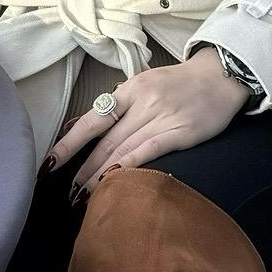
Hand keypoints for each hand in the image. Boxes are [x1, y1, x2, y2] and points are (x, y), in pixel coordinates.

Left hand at [46, 50, 249, 199]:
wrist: (220, 76)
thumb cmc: (180, 83)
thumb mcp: (144, 83)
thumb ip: (118, 103)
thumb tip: (83, 124)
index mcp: (130, 88)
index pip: (92, 119)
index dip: (69, 143)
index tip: (50, 162)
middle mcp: (143, 102)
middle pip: (105, 140)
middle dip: (83, 168)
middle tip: (67, 191)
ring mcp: (162, 117)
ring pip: (123, 149)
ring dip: (101, 175)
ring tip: (85, 195)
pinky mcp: (181, 132)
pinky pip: (150, 151)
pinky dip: (129, 166)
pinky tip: (114, 181)